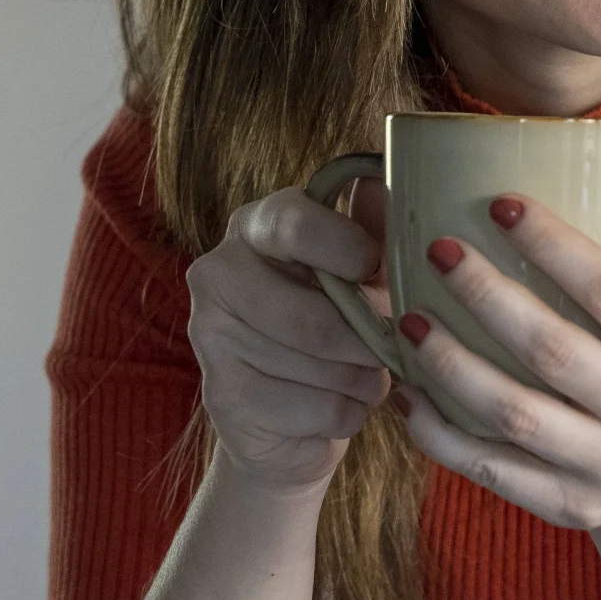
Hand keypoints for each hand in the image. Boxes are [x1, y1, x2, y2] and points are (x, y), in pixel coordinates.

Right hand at [185, 179, 396, 491]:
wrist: (290, 419)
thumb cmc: (336, 327)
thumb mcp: (362, 274)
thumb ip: (374, 228)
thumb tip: (384, 181)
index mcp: (255, 226)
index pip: (295, 223)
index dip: (348, 250)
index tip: (375, 270)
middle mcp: (218, 273)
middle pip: (314, 318)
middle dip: (368, 343)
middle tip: (389, 348)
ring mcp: (212, 336)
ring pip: (323, 367)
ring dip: (364, 381)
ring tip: (362, 377)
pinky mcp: (223, 396)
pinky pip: (316, 409)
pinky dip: (346, 414)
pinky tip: (337, 408)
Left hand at [391, 176, 600, 534]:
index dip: (554, 245)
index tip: (500, 203)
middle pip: (553, 352)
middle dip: (486, 296)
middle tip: (438, 249)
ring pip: (513, 415)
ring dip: (451, 364)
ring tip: (408, 317)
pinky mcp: (568, 506)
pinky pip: (491, 470)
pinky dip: (439, 435)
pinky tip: (404, 391)